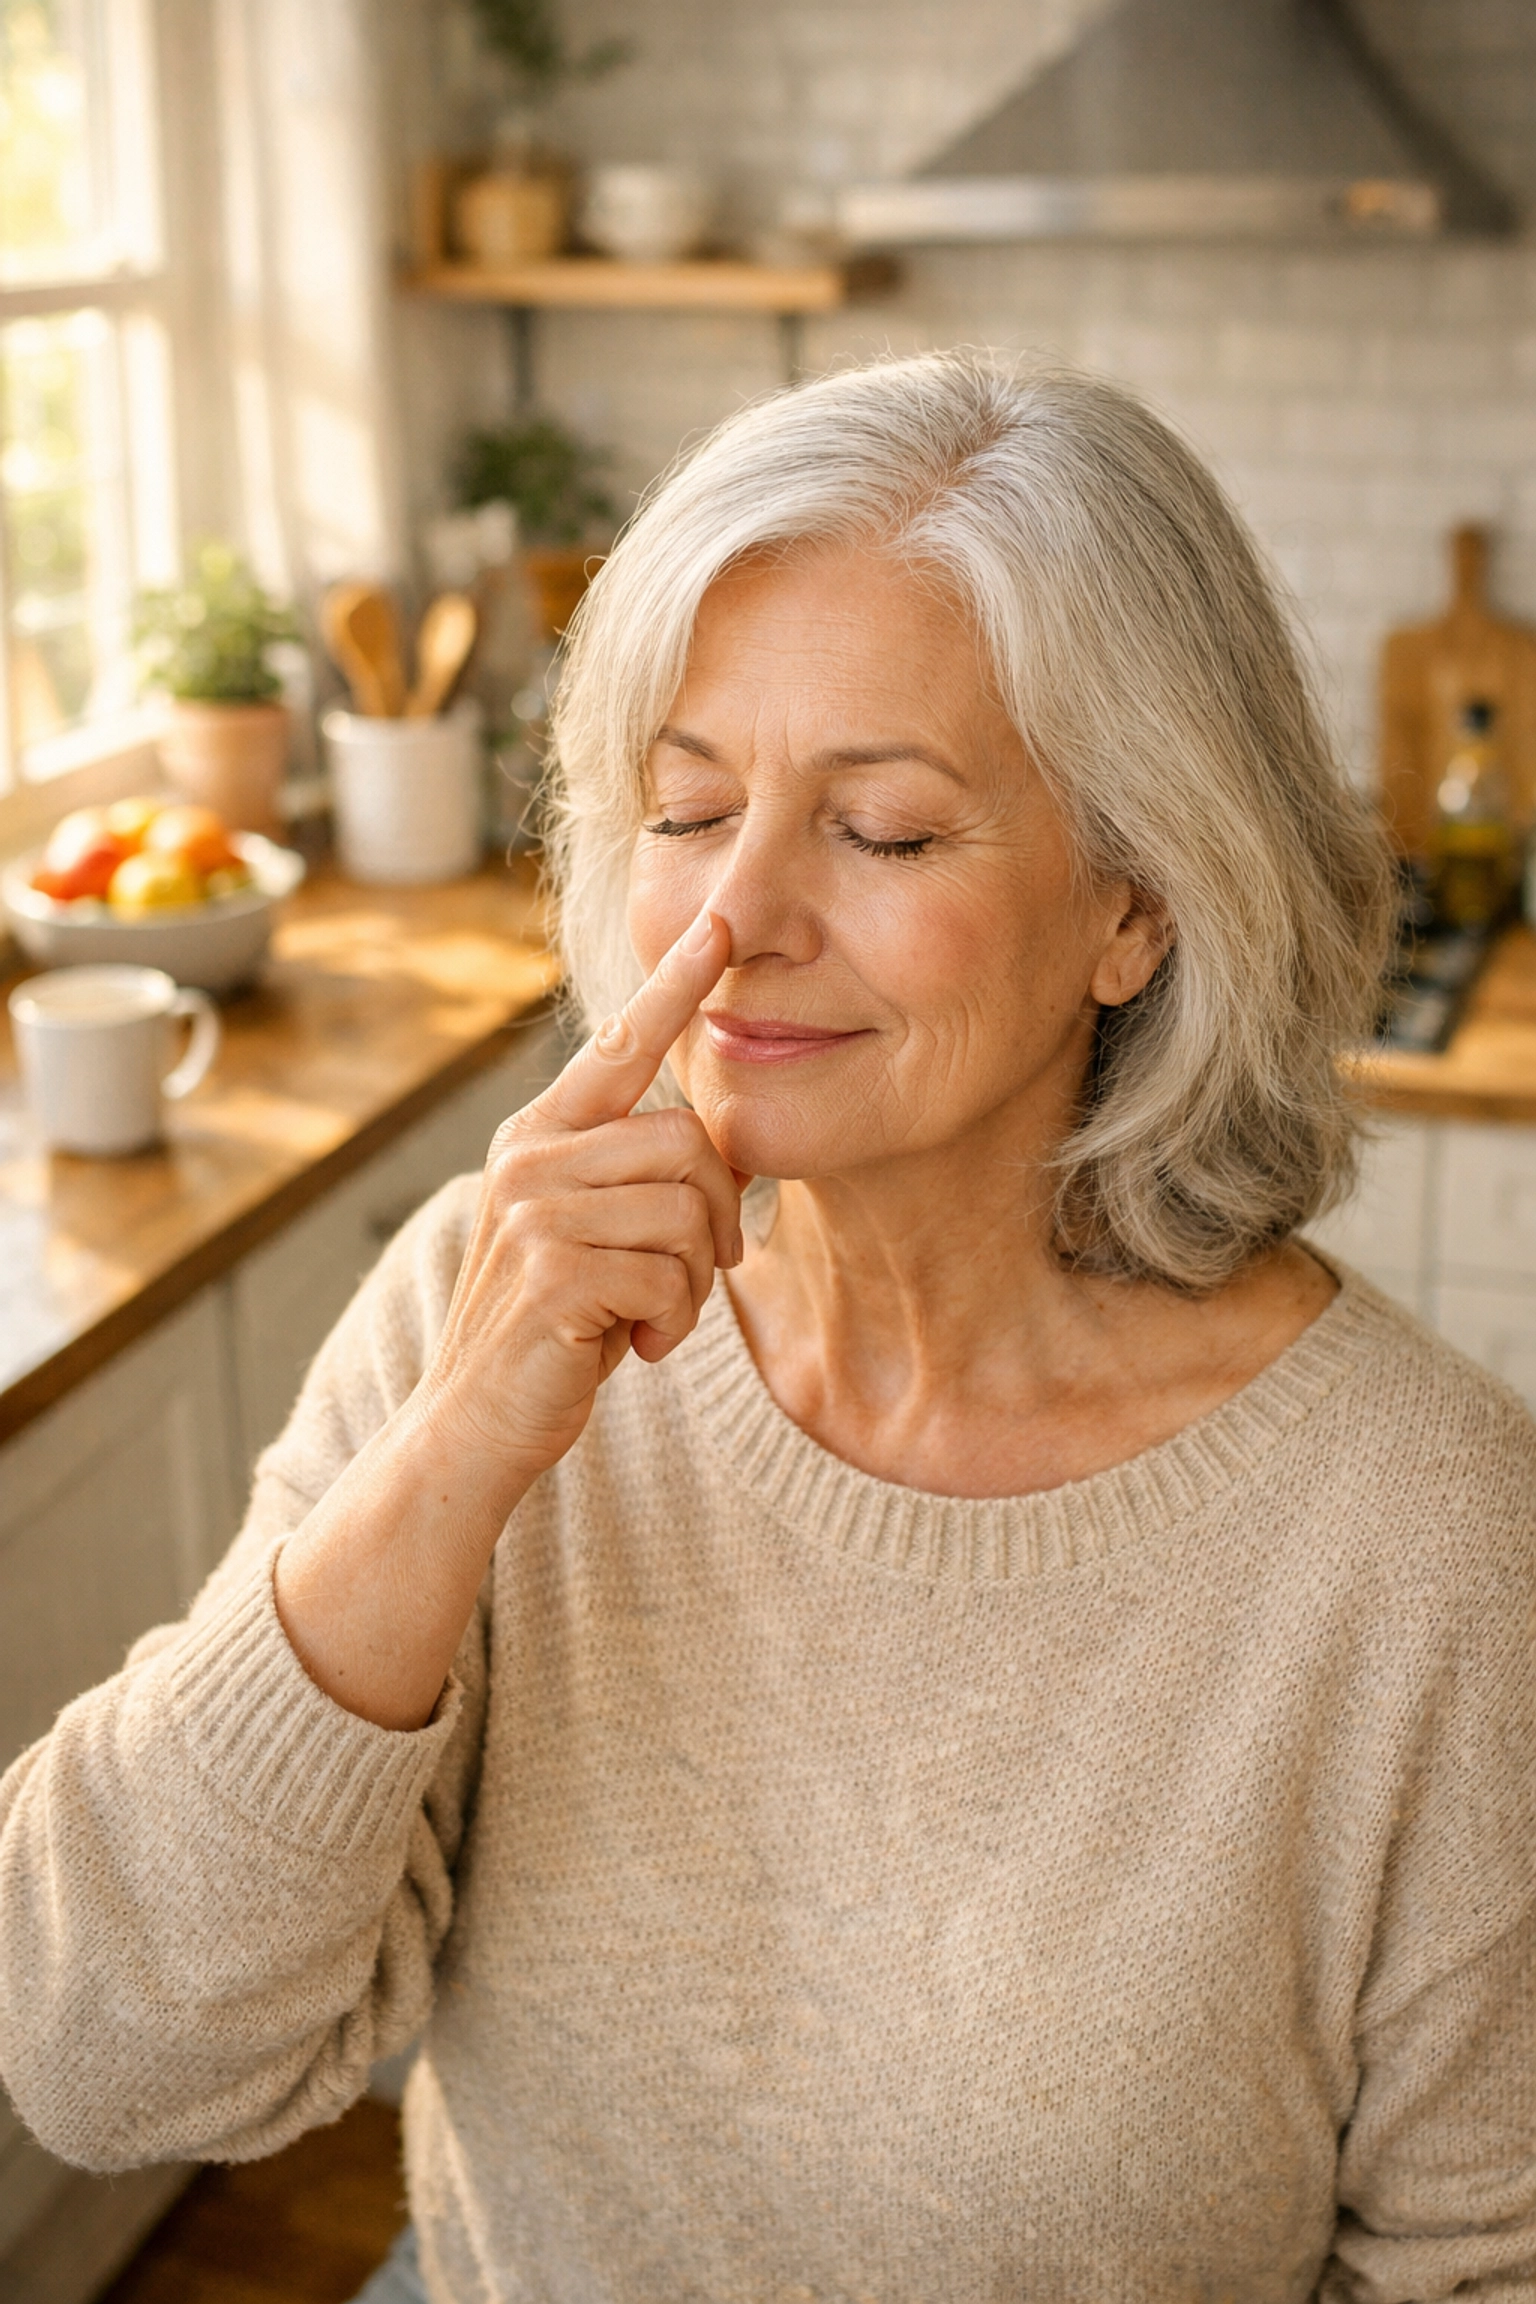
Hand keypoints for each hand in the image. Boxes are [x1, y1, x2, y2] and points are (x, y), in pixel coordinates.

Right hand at [415, 907, 741, 1484]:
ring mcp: (535, 1211)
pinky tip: (630, 1348)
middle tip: (695, 1276)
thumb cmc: (551, 1328)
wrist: (473, 1422)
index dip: (673, 985)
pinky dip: (671, 1325)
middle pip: (689, 1144)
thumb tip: (713, 1150)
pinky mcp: (552, 1272)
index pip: (619, 1044)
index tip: (716, 925)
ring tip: (646, 1319)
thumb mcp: (585, 1233)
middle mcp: (530, 1156)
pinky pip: (671, 1278)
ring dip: (692, 1285)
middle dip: (717, 1220)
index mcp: (539, 1133)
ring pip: (687, 1213)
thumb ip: (626, 1178)